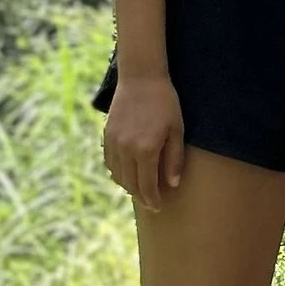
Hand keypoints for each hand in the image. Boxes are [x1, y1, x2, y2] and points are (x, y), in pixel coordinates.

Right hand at [104, 70, 185, 206]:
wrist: (141, 78)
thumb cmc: (165, 102)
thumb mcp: (177, 130)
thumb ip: (174, 159)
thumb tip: (172, 185)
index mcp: (145, 150)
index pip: (147, 186)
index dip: (152, 200)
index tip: (158, 208)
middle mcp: (126, 150)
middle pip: (131, 184)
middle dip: (141, 197)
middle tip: (151, 204)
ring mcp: (114, 143)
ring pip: (118, 175)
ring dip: (128, 186)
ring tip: (140, 190)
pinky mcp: (107, 135)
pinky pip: (110, 162)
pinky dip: (117, 173)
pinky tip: (127, 174)